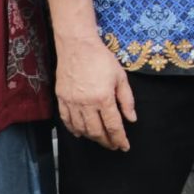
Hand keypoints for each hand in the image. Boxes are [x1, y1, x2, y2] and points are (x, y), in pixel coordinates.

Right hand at [55, 37, 135, 152]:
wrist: (77, 46)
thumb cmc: (101, 59)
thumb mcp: (120, 77)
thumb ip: (127, 100)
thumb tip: (131, 119)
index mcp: (103, 98)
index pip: (113, 126)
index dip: (120, 139)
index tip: (124, 146)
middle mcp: (86, 103)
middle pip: (96, 131)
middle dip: (106, 142)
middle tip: (113, 145)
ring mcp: (72, 102)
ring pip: (81, 129)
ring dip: (92, 138)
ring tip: (100, 139)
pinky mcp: (61, 98)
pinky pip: (66, 120)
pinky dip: (74, 130)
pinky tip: (81, 133)